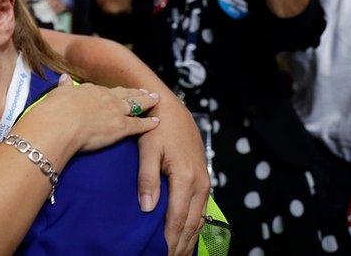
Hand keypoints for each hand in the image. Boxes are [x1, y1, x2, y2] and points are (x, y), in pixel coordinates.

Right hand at [15, 80, 159, 159]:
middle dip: (136, 93)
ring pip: (136, 105)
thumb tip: (64, 78)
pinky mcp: (121, 127)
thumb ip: (64, 87)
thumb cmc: (54, 110)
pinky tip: (157, 123)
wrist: (60, 124)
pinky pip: (139, 125)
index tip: (122, 90)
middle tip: (146, 92)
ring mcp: (115, 112)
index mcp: (90, 90)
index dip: (116, 91)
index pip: (106, 90)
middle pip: (125, 94)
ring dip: (146, 102)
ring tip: (155, 100)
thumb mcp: (57, 94)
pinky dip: (149, 124)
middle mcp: (105, 98)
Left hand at [136, 98, 209, 255]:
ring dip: (189, 237)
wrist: (172, 108)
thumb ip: (147, 178)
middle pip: (191, 222)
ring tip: (177, 253)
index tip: (160, 252)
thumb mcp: (147, 149)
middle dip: (181, 243)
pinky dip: (194, 225)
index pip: (177, 216)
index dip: (169, 237)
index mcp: (185, 177)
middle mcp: (199, 182)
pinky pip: (200, 208)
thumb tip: (147, 208)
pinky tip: (186, 234)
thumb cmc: (156, 127)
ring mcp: (203, 180)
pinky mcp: (202, 177)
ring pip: (198, 217)